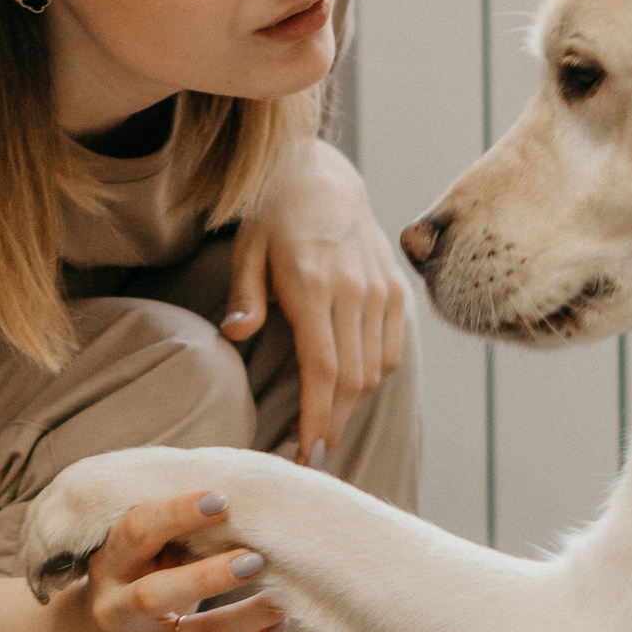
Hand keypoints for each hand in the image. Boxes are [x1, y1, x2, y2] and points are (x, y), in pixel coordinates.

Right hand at [45, 489, 284, 631]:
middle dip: (209, 577)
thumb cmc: (132, 583)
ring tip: (282, 598)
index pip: (135, 534)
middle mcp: (114, 613)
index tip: (221, 500)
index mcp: (108, 566)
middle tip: (256, 559)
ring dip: (246, 616)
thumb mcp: (137, 557)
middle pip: (155, 596)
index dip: (176, 514)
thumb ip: (176, 537)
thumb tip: (248, 513)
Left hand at [218, 141, 411, 460]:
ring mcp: (380, 291)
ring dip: (351, 407)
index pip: (323, 367)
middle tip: (309, 456)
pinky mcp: (395, 290)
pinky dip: (373, 378)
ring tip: (323, 427)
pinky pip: (391, 351)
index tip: (306, 455)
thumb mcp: (247, 247)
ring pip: (375, 371)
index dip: (318, 417)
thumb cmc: (273, 215)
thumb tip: (235, 334)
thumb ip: (245, 294)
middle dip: (332, 425)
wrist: (323, 174)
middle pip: (352, 379)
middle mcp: (355, 290)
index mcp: (314, 283)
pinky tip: (347, 389)